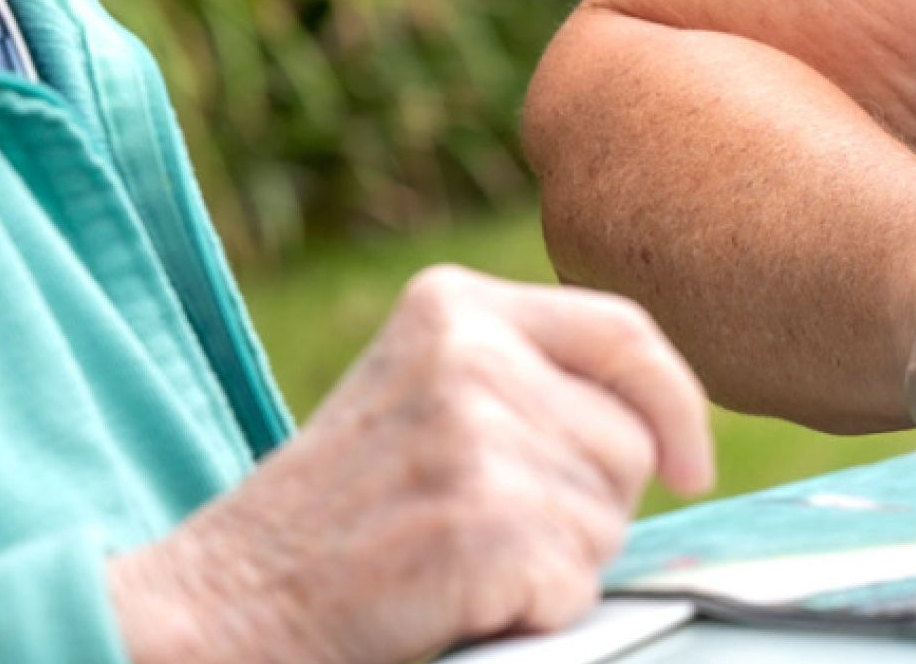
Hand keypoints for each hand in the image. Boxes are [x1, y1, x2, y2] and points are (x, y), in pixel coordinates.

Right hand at [110, 266, 715, 663]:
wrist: (226, 602)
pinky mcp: (482, 523)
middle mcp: (468, 353)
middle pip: (628, 441)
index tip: (689, 465)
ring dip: (553, 565)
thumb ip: (525, 380)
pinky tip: (451, 598)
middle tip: (476, 529)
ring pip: (608, 522)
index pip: (625, 332)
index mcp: (453, 303)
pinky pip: (576, 583)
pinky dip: (530, 612)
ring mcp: (475, 436)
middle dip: (588, 504)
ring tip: (453, 559)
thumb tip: (671, 426)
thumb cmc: (338, 517)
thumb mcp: (422, 396)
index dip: (675, 406)